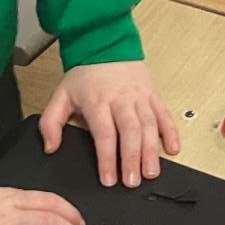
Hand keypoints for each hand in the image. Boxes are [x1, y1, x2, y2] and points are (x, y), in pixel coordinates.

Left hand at [40, 59, 181, 187]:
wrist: (105, 43)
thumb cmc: (84, 74)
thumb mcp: (60, 95)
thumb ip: (50, 123)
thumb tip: (50, 147)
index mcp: (98, 102)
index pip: (104, 134)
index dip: (107, 158)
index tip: (109, 179)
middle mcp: (121, 100)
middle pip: (130, 132)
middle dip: (132, 158)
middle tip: (133, 182)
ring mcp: (140, 97)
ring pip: (149, 125)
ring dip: (152, 150)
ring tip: (151, 172)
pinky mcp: (152, 94)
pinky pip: (164, 114)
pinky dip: (171, 132)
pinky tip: (173, 149)